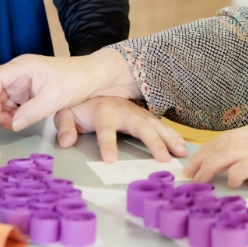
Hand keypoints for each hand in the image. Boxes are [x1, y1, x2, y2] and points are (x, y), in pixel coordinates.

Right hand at [0, 49, 139, 131]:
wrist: (91, 77)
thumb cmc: (75, 80)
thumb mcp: (55, 98)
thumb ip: (32, 112)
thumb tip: (13, 125)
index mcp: (22, 66)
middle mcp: (16, 71)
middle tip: (4, 122)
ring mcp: (18, 80)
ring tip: (13, 123)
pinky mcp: (23, 89)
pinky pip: (5, 100)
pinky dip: (6, 112)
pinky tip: (17, 120)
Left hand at [54, 97, 189, 162]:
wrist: (92, 85)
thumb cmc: (79, 105)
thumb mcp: (65, 112)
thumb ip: (64, 126)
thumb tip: (65, 142)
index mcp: (103, 112)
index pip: (105, 129)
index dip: (107, 144)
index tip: (110, 160)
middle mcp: (123, 111)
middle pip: (140, 126)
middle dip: (153, 142)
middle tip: (164, 159)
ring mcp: (136, 112)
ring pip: (155, 125)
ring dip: (170, 138)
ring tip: (182, 152)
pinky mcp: (143, 115)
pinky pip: (160, 125)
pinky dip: (172, 135)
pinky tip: (183, 146)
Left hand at [182, 127, 247, 202]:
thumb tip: (242, 166)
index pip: (223, 139)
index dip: (206, 151)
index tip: (193, 163)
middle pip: (219, 146)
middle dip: (200, 160)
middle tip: (186, 174)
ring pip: (224, 155)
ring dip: (208, 168)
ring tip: (198, 181)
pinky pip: (242, 167)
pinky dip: (232, 175)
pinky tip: (229, 183)